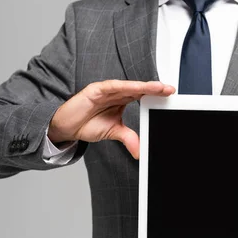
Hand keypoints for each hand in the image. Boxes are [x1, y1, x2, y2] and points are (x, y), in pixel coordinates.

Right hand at [48, 80, 174, 158]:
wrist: (66, 127)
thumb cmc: (87, 124)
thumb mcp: (113, 132)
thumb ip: (128, 138)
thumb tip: (140, 151)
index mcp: (121, 100)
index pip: (142, 95)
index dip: (155, 95)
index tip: (170, 97)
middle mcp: (116, 93)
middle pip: (138, 89)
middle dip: (154, 89)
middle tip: (169, 90)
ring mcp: (106, 90)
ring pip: (128, 86)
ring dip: (143, 86)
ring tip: (158, 88)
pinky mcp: (95, 90)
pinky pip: (112, 87)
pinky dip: (124, 87)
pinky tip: (135, 87)